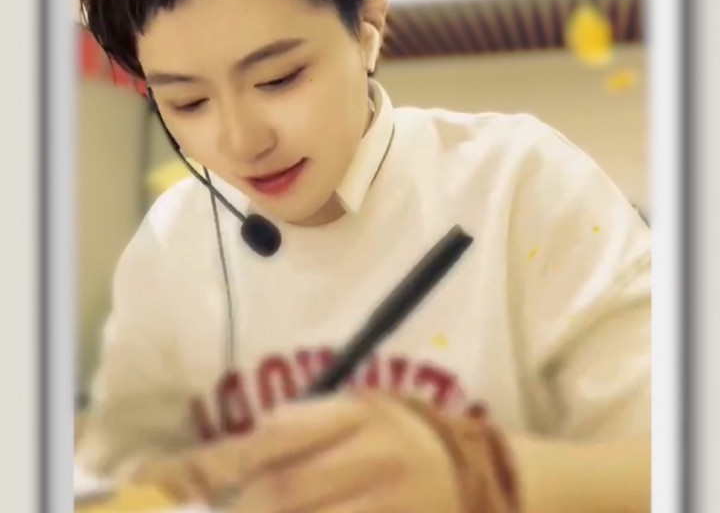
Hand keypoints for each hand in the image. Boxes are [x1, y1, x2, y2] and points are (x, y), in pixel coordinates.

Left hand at [136, 390, 464, 512]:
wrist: (474, 474)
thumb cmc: (406, 433)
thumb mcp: (367, 406)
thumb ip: (313, 414)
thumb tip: (260, 426)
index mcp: (361, 415)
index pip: (281, 437)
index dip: (226, 462)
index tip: (183, 483)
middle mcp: (375, 459)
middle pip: (286, 494)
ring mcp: (389, 506)